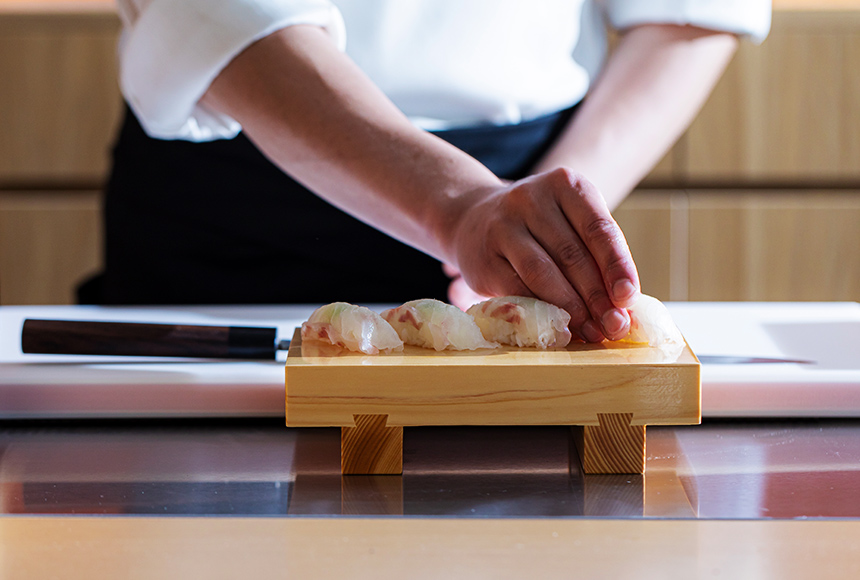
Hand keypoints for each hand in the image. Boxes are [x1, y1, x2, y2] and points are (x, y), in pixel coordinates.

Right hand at [445, 167, 639, 341]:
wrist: (473, 218)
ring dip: (571, 308)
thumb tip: (623, 305)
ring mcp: (502, 226)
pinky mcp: (482, 258)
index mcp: (564, 185)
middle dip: (598, 296)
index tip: (628, 297)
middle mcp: (530, 199)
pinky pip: (516, 290)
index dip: (617, 265)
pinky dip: (541, 313)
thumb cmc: (538, 227)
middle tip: (615, 326)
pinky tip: (559, 328)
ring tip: (592, 331)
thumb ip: (596, 254)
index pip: (598, 228)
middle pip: (572, 254)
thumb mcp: (569, 222)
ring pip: (543, 273)